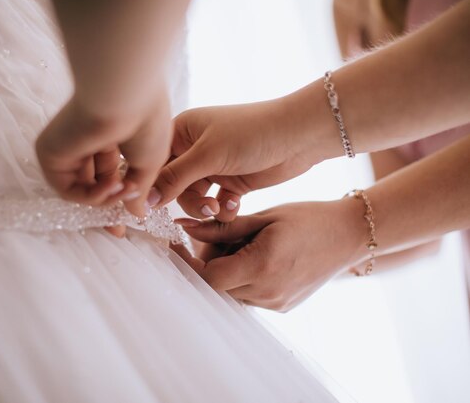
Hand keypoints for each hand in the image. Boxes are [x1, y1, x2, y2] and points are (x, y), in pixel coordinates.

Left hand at [36, 91, 172, 216]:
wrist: (126, 95)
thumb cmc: (146, 121)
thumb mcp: (149, 163)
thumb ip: (139, 191)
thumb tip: (139, 214)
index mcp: (109, 134)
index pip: (107, 173)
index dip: (119, 198)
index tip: (128, 221)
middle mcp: (84, 139)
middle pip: (90, 185)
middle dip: (106, 208)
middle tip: (118, 231)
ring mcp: (65, 145)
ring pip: (79, 190)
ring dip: (104, 199)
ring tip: (124, 190)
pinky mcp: (50, 152)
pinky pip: (68, 189)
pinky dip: (90, 195)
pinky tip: (110, 186)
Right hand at [150, 100, 325, 221]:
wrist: (299, 135)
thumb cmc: (252, 133)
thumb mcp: (208, 155)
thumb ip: (174, 178)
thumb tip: (144, 200)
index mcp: (181, 131)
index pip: (153, 162)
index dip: (149, 186)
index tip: (146, 210)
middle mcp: (193, 148)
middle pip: (172, 185)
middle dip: (188, 200)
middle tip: (206, 208)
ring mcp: (212, 165)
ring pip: (193, 198)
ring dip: (206, 208)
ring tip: (221, 209)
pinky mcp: (231, 180)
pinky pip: (215, 203)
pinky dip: (224, 208)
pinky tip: (236, 205)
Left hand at [174, 199, 368, 310]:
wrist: (348, 236)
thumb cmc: (307, 218)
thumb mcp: (263, 217)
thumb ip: (222, 227)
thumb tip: (184, 227)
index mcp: (263, 266)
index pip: (208, 278)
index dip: (187, 263)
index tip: (176, 246)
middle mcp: (268, 292)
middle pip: (216, 286)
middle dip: (207, 262)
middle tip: (217, 236)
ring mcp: (275, 303)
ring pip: (230, 292)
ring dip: (224, 270)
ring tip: (241, 244)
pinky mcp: (281, 306)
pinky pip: (247, 295)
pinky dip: (240, 277)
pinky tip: (254, 256)